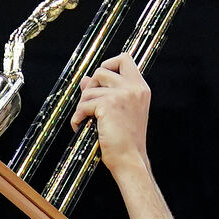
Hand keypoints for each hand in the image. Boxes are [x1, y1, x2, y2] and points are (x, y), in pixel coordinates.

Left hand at [71, 54, 150, 177]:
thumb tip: (85, 79)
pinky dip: (78, 117)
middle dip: (91, 87)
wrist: (130, 159)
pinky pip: (83, 105)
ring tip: (87, 119)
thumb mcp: (119, 111)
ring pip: (89, 89)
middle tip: (91, 105)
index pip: (124, 59)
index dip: (109, 64)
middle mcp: (134, 88)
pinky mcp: (108, 105)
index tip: (102, 80)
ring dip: (83, 105)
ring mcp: (122, 95)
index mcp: (140, 88)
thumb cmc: (126, 140)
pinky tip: (81, 127)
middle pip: (101, 70)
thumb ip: (105, 92)